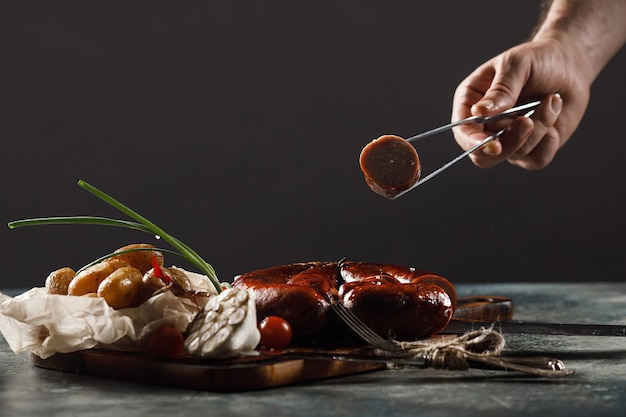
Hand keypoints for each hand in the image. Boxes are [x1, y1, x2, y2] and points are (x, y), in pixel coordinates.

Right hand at [452, 39, 590, 169]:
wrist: (569, 64)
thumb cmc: (538, 59)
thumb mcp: (517, 64)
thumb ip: (500, 90)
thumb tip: (479, 112)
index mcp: (471, 103)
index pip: (463, 132)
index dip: (474, 143)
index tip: (494, 146)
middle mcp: (485, 126)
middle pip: (484, 155)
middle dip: (510, 142)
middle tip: (529, 121)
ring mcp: (507, 139)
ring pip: (516, 154)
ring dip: (539, 128)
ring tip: (551, 100)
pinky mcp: (531, 148)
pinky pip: (536, 160)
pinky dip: (549, 140)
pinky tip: (553, 113)